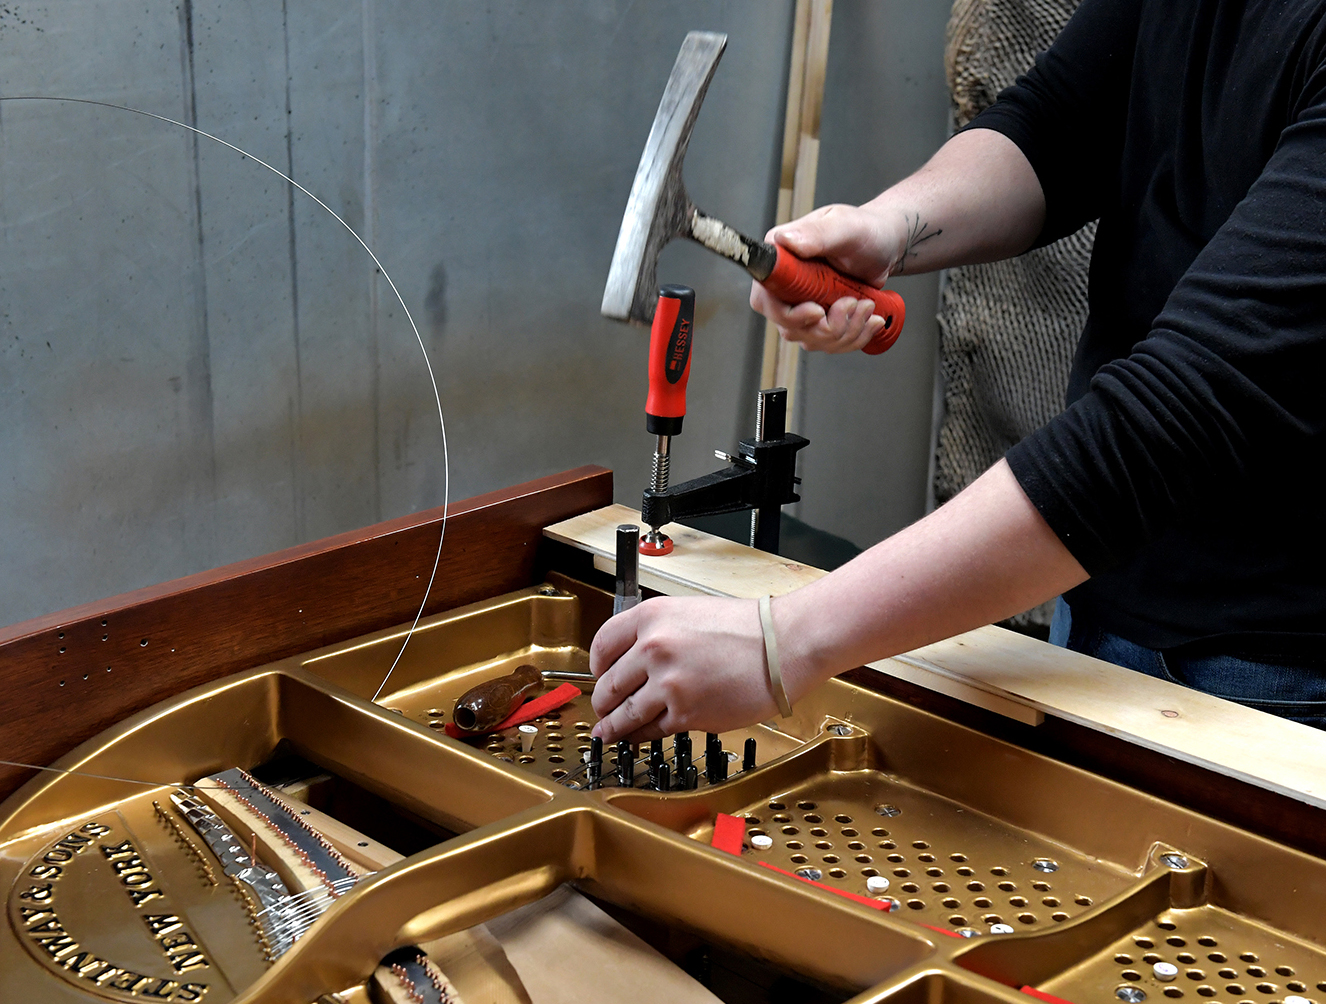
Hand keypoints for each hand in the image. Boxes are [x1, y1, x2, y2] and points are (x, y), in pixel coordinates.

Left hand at [589, 596, 780, 743]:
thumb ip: (657, 633)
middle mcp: (653, 648)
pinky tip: (637, 736)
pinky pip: (651, 730)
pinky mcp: (686, 713)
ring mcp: (668, 683)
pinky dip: (640, 736)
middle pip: (608, 684)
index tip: (598, 676)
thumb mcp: (689, 613)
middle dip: (602, 702)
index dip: (596, 666)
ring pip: (624, 713)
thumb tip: (633, 661)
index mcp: (652, 617)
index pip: (602, 645)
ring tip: (608, 731)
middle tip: (601, 709)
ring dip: (613, 726)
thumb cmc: (747, 629)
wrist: (783, 645)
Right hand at [750, 203, 903, 352]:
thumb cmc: (865, 231)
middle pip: (789, 327)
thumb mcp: (844, 226)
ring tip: (867, 306)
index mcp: (780, 259)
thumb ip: (816, 233)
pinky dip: (854, 336)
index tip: (819, 311)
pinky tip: (870, 318)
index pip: (765, 299)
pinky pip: (829, 343)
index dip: (789, 315)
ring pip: (811, 339)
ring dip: (846, 331)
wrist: (886, 245)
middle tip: (854, 303)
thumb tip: (785, 240)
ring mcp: (800, 305)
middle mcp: (784, 285)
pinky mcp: (819, 320)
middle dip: (828, 326)